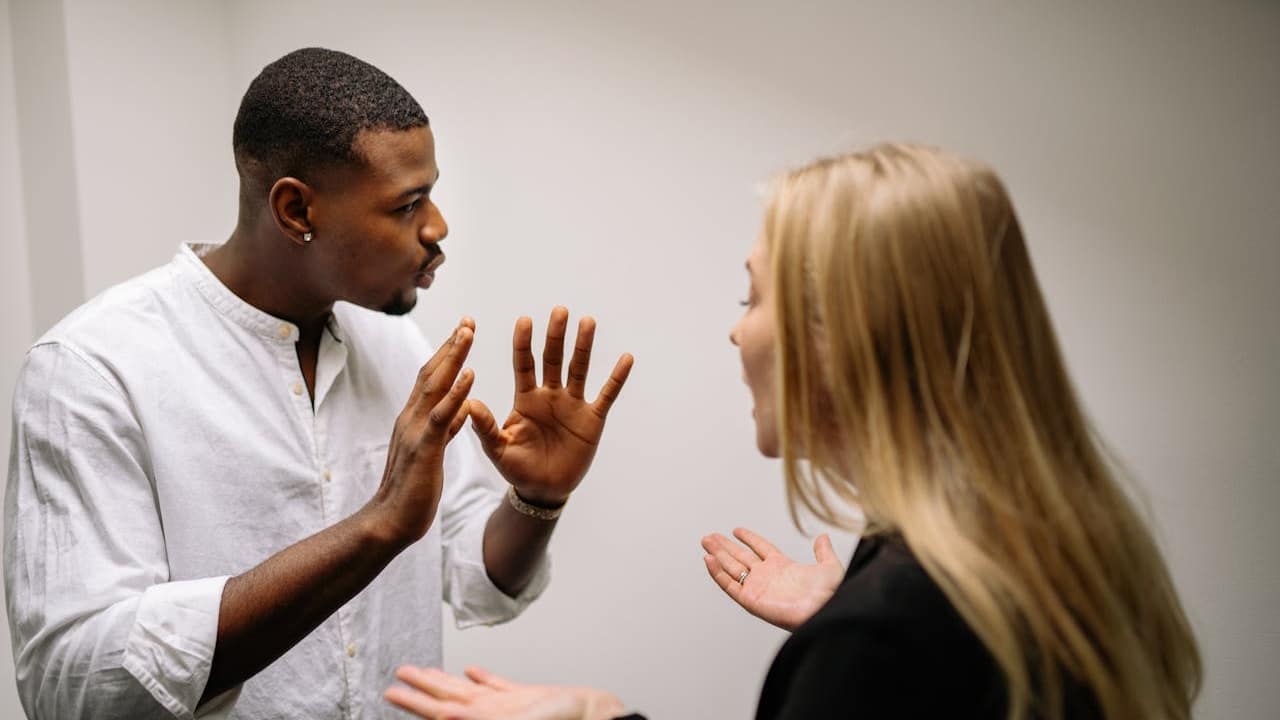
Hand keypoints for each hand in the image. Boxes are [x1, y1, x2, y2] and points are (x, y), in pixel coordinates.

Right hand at [363, 319, 475, 545]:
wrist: (390, 522)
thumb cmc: (411, 490)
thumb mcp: (432, 452)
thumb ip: (444, 429)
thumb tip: (460, 409)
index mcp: (413, 419)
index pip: (430, 378)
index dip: (447, 353)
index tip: (463, 331)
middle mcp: (410, 418)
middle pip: (431, 372)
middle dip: (451, 345)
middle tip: (468, 320)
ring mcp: (414, 431)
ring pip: (434, 386)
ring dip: (452, 357)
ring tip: (468, 333)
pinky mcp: (423, 448)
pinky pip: (441, 416)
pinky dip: (455, 393)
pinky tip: (470, 375)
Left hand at [385, 665, 624, 719]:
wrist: (594, 714)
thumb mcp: (514, 719)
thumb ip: (475, 717)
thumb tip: (442, 715)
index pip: (440, 710)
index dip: (414, 701)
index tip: (392, 692)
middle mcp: (490, 712)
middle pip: (449, 697)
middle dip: (423, 687)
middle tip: (400, 674)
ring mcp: (507, 706)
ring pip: (469, 690)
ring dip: (446, 680)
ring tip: (426, 671)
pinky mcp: (526, 698)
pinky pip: (498, 686)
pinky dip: (483, 677)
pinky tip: (473, 671)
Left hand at [469, 307, 633, 505]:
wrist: (543, 490)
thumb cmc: (517, 468)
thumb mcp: (498, 449)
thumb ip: (485, 427)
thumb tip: (469, 402)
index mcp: (526, 399)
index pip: (524, 364)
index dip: (524, 343)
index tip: (524, 320)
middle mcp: (550, 395)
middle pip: (553, 359)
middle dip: (555, 336)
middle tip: (559, 311)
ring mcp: (573, 405)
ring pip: (579, 369)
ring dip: (583, 346)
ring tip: (587, 321)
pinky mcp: (592, 419)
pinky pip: (606, 395)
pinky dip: (616, 378)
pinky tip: (626, 358)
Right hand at [702, 527, 844, 630]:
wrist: (826, 609)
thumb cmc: (831, 593)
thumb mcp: (829, 566)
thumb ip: (823, 551)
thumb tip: (823, 537)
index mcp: (782, 567)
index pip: (760, 548)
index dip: (748, 538)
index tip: (736, 530)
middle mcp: (767, 576)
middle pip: (740, 557)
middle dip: (725, 546)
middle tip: (709, 536)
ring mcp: (757, 587)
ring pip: (731, 568)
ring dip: (718, 555)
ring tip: (705, 542)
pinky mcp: (751, 600)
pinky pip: (730, 585)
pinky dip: (718, 573)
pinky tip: (709, 560)